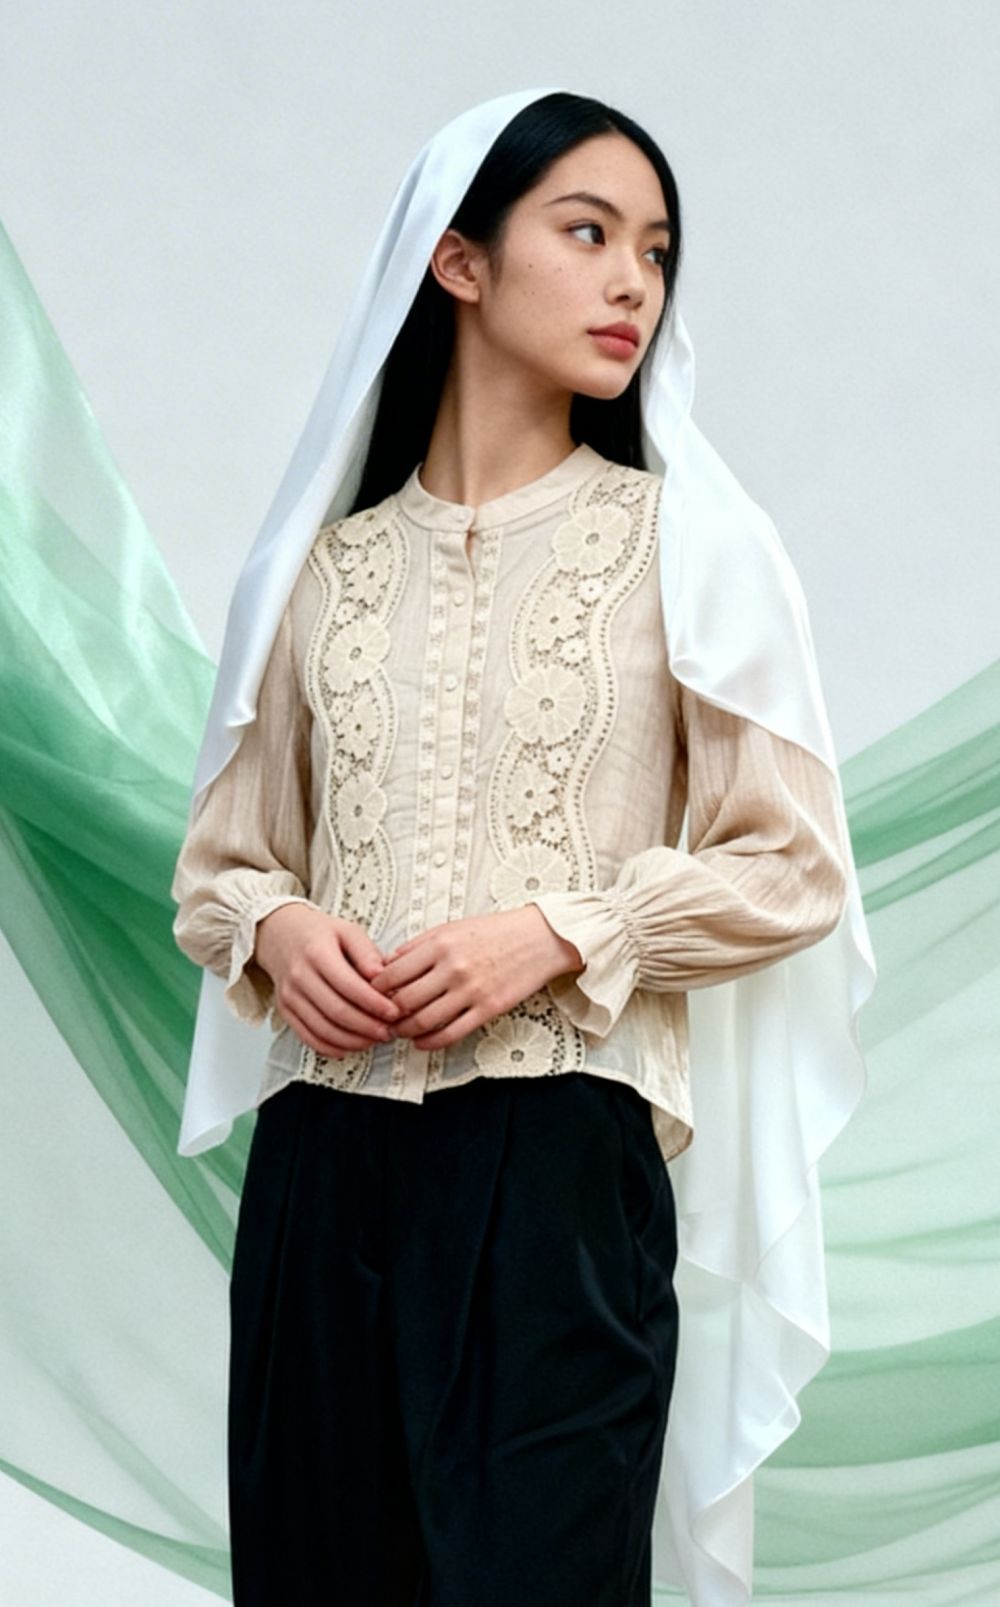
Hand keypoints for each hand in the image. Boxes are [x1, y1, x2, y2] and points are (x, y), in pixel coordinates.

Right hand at [254, 903, 402, 1059]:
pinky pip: (308, 1037)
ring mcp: (289, 996)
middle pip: (336, 1011)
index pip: (348, 985)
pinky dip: (332, 1047)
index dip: (374, 1003)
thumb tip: (382, 977)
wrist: (280, 935)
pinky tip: (351, 1046)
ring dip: (353, 1040)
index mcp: (317, 952)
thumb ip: (367, 953)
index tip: (395, 1012)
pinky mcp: (285, 1011)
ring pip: (323, 1029)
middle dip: (367, 1027)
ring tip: (375, 1039)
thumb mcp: (347, 930)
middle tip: (389, 1031)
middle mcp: (299, 976)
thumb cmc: (319, 933)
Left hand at [368, 903, 583, 1050]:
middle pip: (404, 1001)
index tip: (369, 995)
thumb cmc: (496, 931)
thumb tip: (387, 964)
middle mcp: (452, 967)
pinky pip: (451, 1033)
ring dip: (404, 1031)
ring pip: (423, 1021)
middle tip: (380, 1018)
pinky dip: (429, 1043)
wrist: (540, 938)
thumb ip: (418, 945)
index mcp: (440, 944)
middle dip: (386, 1014)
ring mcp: (471, 990)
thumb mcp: (452, 927)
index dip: (374, 989)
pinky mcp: (488, 1008)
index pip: (392, 973)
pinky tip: (421, 1042)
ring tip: (398, 1031)